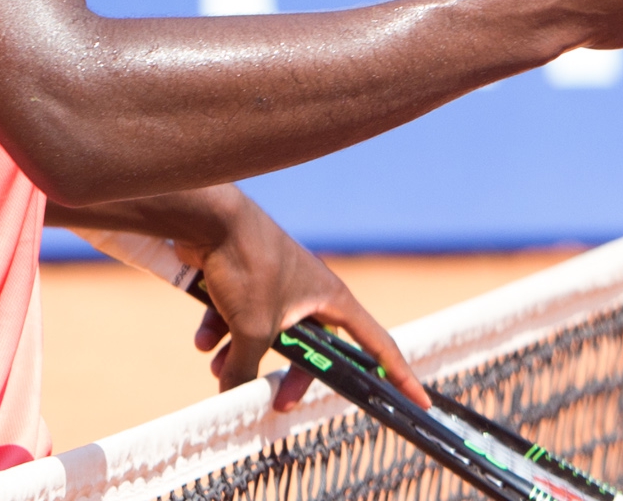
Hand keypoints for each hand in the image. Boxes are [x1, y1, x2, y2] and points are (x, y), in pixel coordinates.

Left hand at [176, 189, 426, 408]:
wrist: (212, 220)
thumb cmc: (248, 266)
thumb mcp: (252, 329)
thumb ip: (245, 369)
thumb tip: (232, 396)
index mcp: (332, 299)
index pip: (377, 343)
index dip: (398, 373)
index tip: (419, 399)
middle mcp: (310, 291)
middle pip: (313, 346)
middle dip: (292, 374)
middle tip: (278, 403)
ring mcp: (278, 284)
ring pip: (267, 331)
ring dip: (243, 353)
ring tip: (217, 367)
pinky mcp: (247, 279)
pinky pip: (240, 314)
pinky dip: (221, 329)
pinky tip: (203, 338)